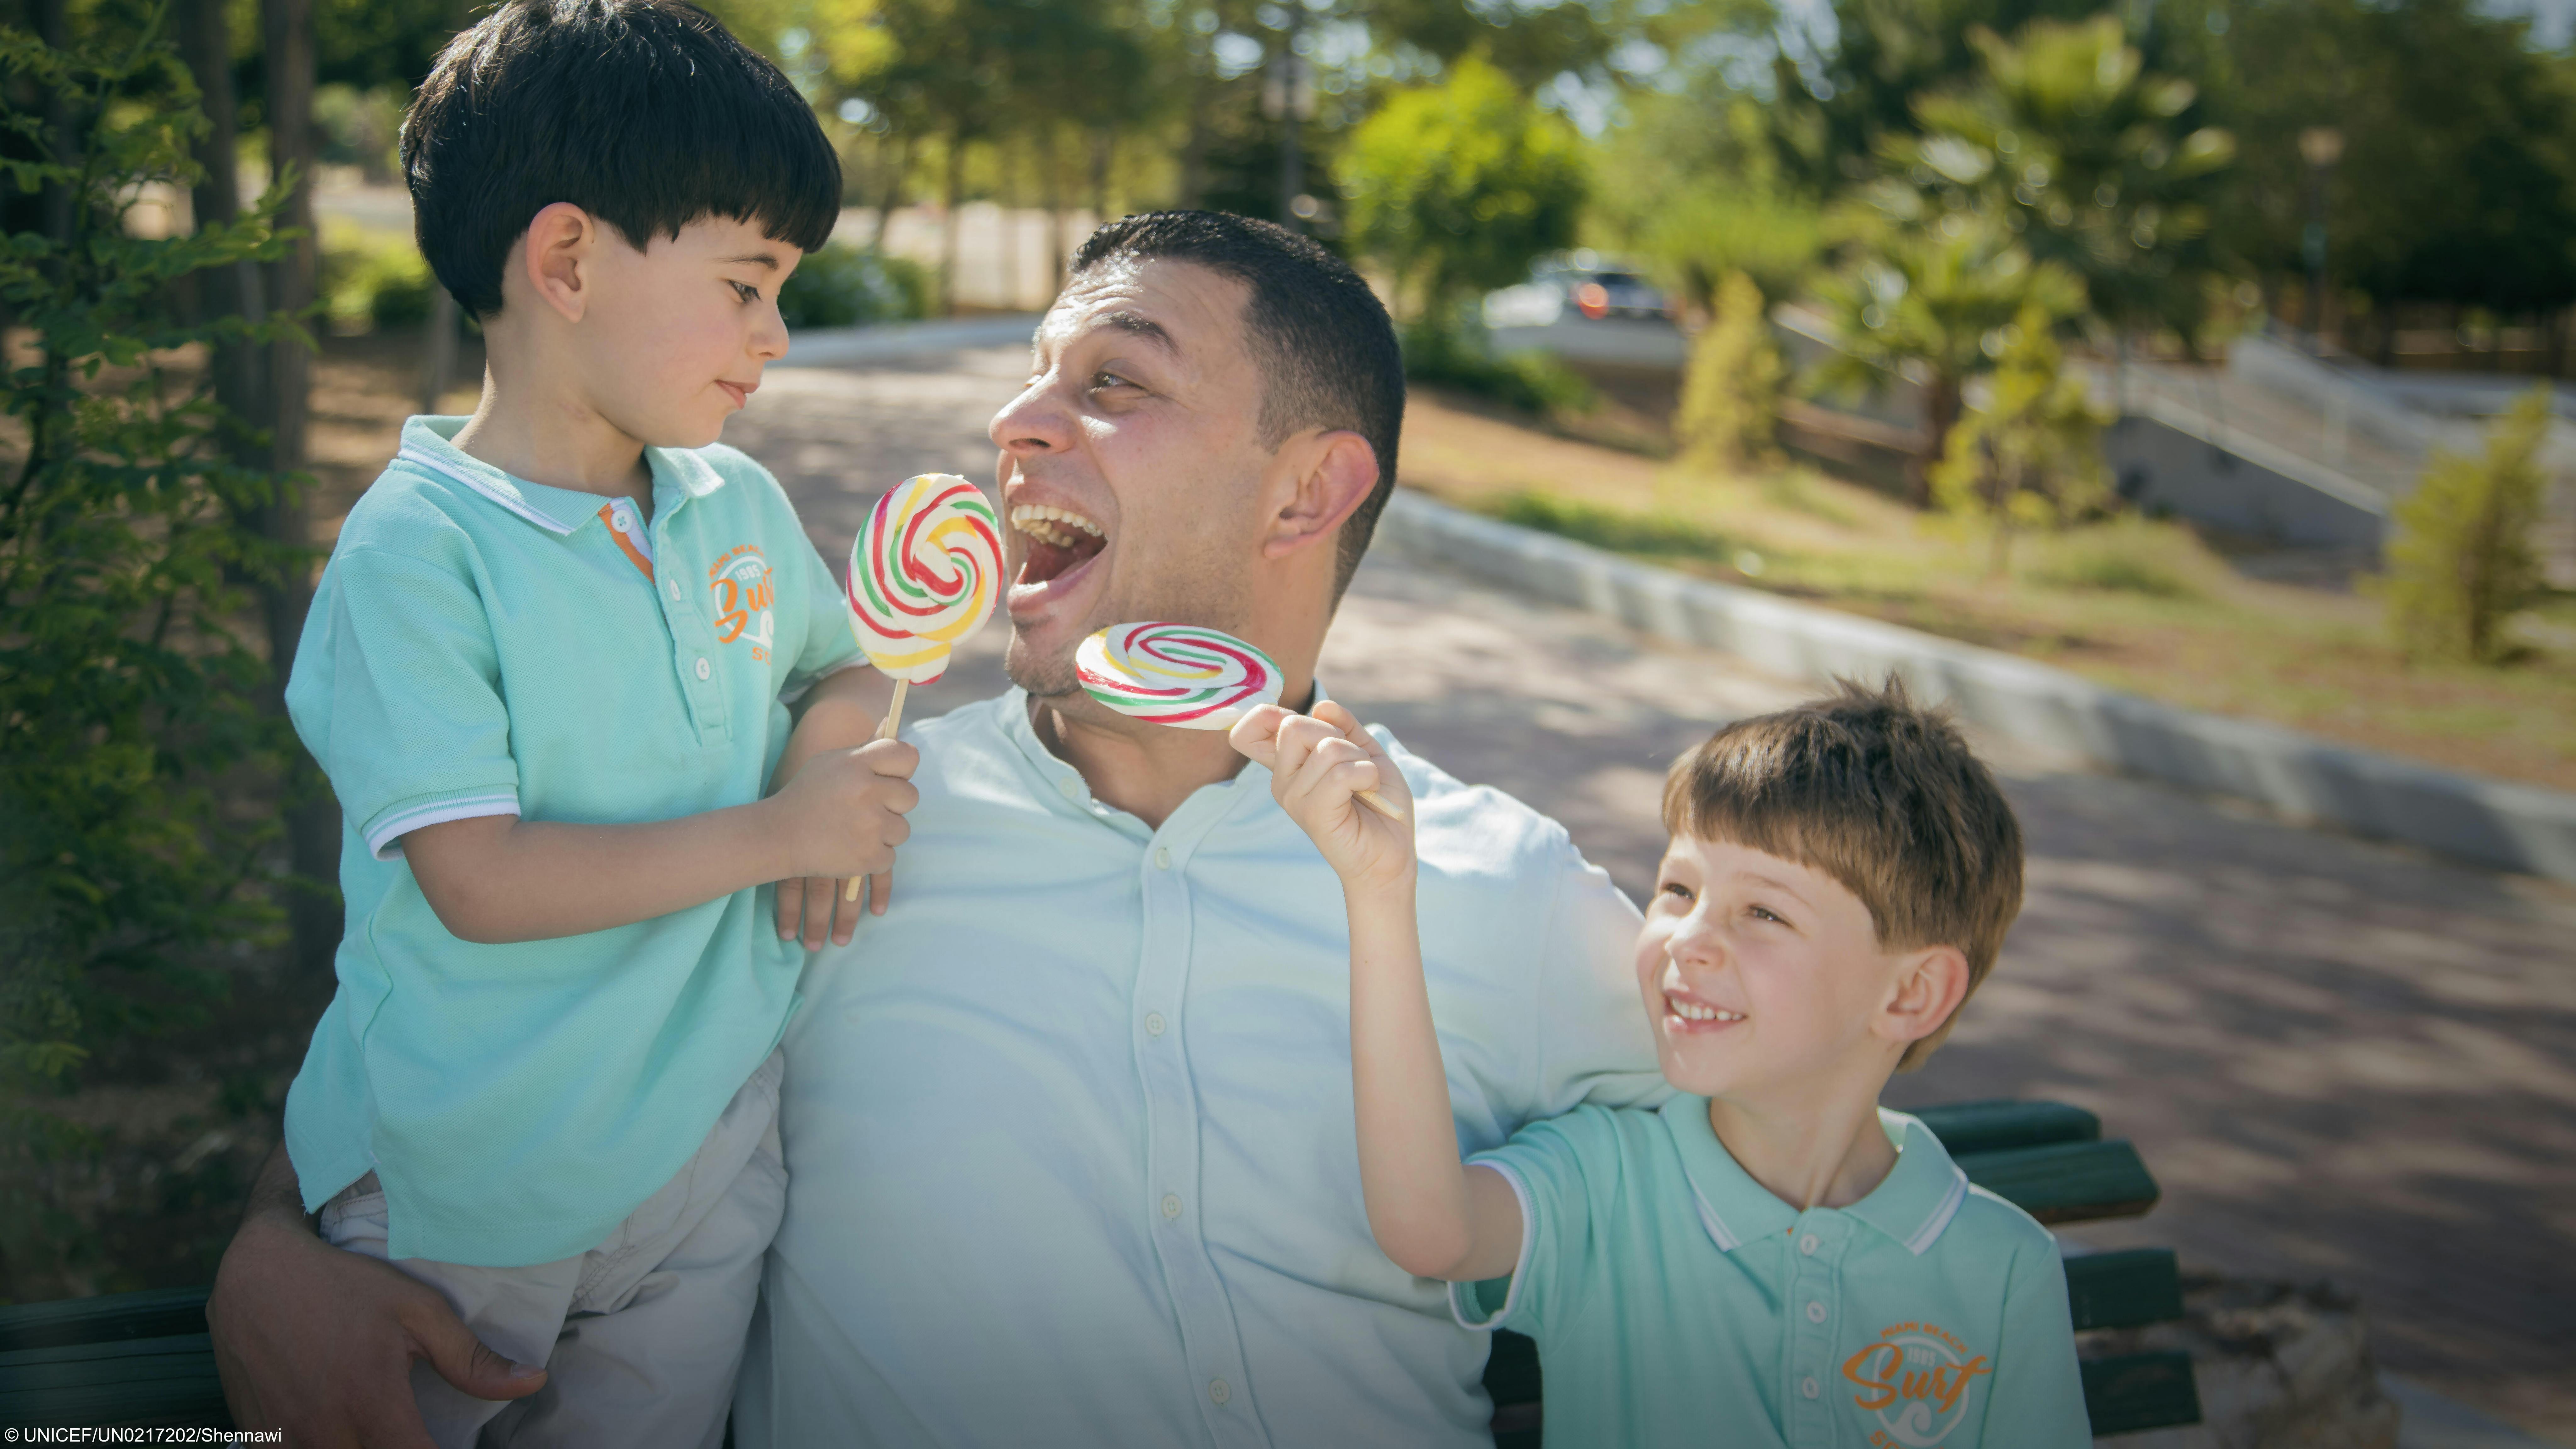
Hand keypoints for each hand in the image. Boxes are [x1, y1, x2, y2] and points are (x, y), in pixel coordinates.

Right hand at [209, 1149, 544, 1446]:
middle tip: (419, 1432)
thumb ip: (472, 1360)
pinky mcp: (260, 1443)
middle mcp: (325, 1434)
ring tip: (386, 1428)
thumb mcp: (417, 1312)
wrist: (255, 1277)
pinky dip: (330, 1448)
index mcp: (371, 1405)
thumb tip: (532, 1383)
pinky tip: (345, 1430)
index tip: (459, 1446)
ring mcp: (286, 1443)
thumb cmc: (343, 1288)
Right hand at [768, 737, 918, 895]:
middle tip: (864, 809)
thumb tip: (893, 721)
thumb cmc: (808, 795)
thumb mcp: (832, 762)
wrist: (778, 836)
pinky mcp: (870, 856)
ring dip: (883, 833)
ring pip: (902, 829)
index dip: (903, 768)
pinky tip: (849, 848)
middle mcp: (867, 791)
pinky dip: (873, 856)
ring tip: (853, 829)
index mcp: (858, 763)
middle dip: (892, 804)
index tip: (890, 777)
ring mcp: (870, 826)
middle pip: (911, 796)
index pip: (908, 756)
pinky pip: (891, 856)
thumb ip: (867, 747)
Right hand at [1230, 700, 1415, 893]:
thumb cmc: (1377, 803)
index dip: (1265, 715)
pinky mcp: (1313, 814)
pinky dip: (1366, 774)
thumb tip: (1321, 706)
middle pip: (1292, 726)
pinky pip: (1340, 773)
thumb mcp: (1364, 752)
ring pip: (1327, 748)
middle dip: (1334, 735)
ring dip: (1359, 759)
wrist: (1391, 852)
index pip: (1247, 731)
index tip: (1305, 727)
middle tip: (1352, 763)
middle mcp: (1283, 782)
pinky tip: (1368, 791)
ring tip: (1364, 783)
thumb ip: (1344, 727)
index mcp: (1288, 766)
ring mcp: (1294, 799)